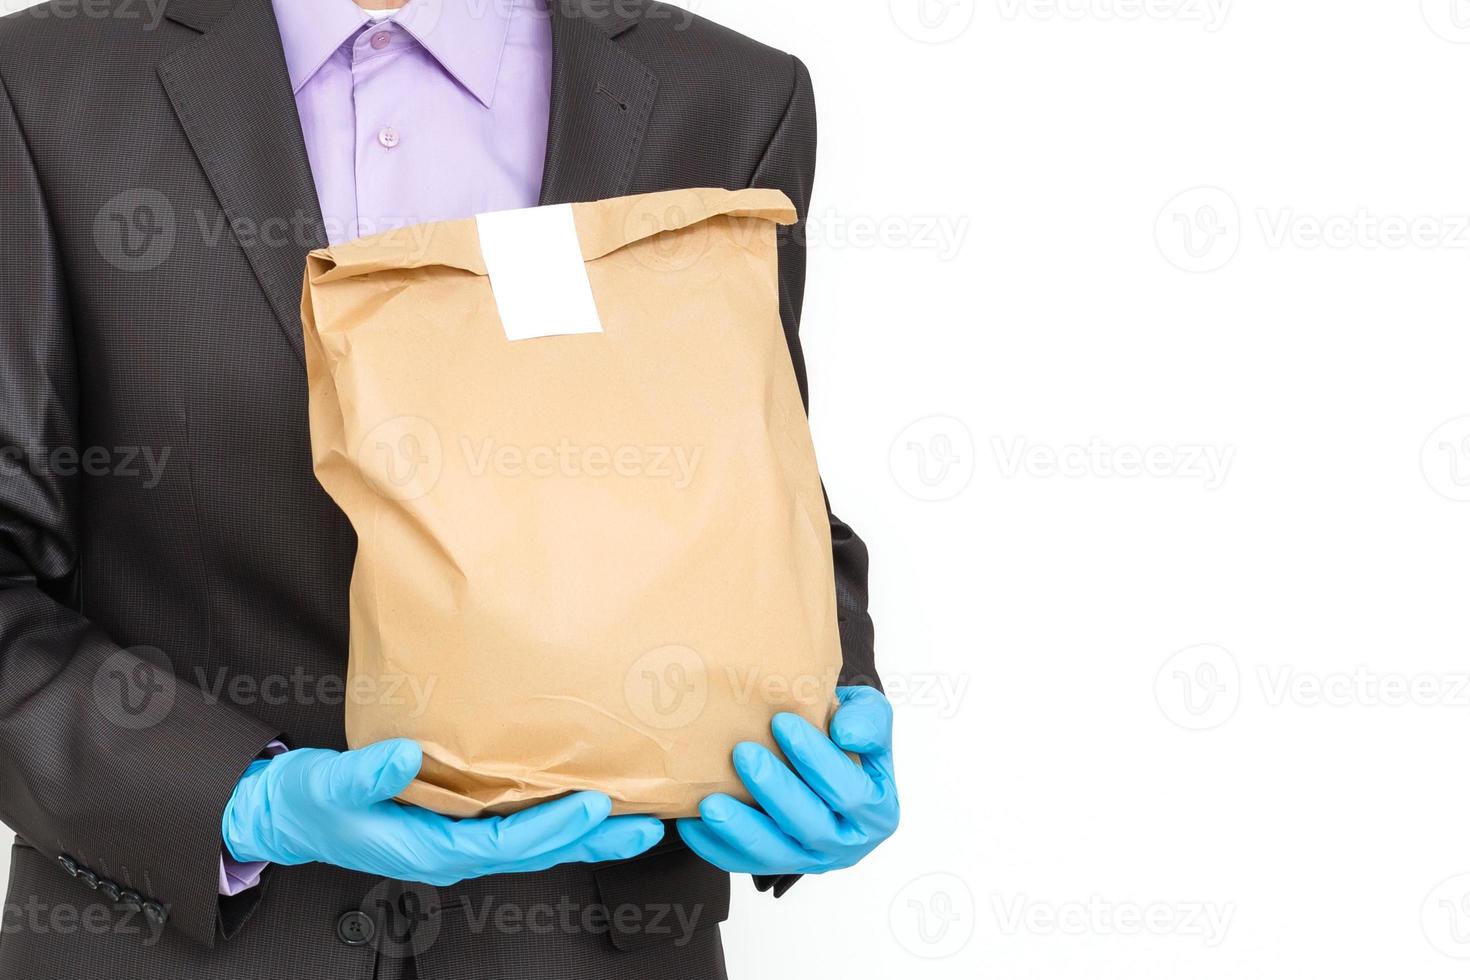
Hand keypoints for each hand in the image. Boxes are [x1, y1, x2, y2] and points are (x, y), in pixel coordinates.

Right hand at [222, 739, 663, 883]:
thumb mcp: (328, 785)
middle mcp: (453, 854)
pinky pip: (521, 829)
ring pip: (537, 844)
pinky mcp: (461, 827)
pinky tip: (590, 804)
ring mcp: (460, 843)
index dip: (552, 827)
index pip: (505, 845)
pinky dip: (560, 820)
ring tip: (640, 820)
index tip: (594, 805)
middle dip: (593, 840)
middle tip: (648, 824)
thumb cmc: (313, 802)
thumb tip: (403, 756)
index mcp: (429, 851)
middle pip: (537, 852)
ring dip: (588, 834)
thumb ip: (365, 774)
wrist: (293, 815)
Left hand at [677, 686, 897, 874]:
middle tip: (742, 754)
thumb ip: (868, 719)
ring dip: (741, 829)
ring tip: (709, 802)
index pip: (849, 791)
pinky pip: (744, 864)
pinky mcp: (777, 865)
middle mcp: (849, 843)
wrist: (823, 755)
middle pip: (812, 826)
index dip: (817, 759)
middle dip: (776, 790)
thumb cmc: (844, 733)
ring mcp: (811, 859)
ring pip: (776, 854)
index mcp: (878, 810)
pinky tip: (692, 823)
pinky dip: (716, 847)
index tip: (782, 722)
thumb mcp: (869, 716)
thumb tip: (846, 734)